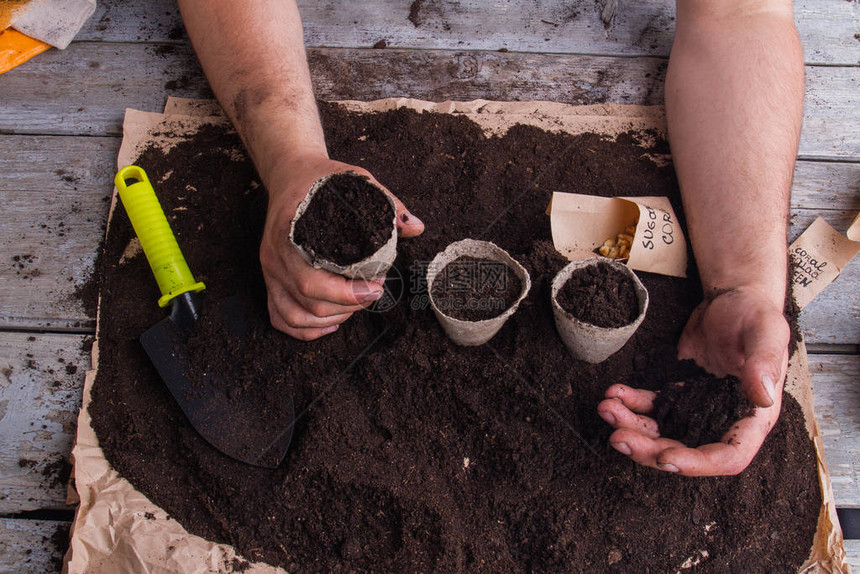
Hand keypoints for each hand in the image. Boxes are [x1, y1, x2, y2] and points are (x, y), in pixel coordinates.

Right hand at [259, 155, 423, 339]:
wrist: (289, 174)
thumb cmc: (321, 180)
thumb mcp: (355, 181)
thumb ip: (387, 204)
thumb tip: (416, 227)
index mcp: (290, 232)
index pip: (312, 282)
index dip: (347, 295)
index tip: (375, 288)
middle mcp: (275, 255)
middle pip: (308, 302)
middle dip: (348, 306)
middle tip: (373, 292)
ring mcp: (270, 270)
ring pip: (294, 315)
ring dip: (329, 319)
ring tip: (355, 307)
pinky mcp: (271, 278)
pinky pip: (279, 316)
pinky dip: (303, 329)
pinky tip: (330, 323)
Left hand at [597, 286, 789, 475]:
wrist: (730, 297)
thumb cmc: (755, 314)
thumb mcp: (766, 333)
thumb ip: (764, 364)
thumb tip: (762, 396)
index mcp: (752, 417)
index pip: (728, 457)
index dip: (697, 463)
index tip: (666, 458)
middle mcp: (722, 420)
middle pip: (684, 449)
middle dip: (649, 448)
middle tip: (618, 438)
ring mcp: (696, 408)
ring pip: (661, 431)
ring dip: (631, 425)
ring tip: (606, 408)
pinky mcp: (677, 392)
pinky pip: (650, 406)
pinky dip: (630, 403)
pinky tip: (614, 392)